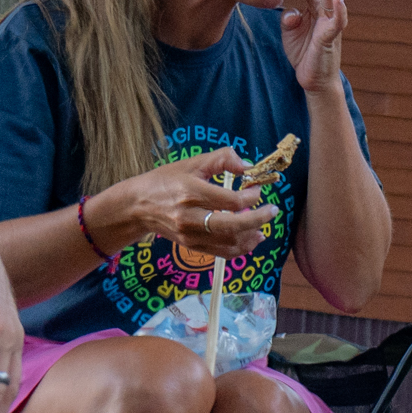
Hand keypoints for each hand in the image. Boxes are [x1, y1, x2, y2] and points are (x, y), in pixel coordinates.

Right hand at [87, 154, 269, 270]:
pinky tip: (252, 237)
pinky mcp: (192, 247)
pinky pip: (223, 253)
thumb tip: (248, 167)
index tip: (257, 188)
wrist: (138, 206)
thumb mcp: (192, 163)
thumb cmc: (166, 181)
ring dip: (252, 234)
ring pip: (230, 242)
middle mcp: (190, 217)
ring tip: (263, 224)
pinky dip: (241, 248)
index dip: (251, 196)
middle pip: (233, 225)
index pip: (231, 200)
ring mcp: (190, 235)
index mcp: (190, 192)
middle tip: (273, 210)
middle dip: (259, 218)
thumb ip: (222, 159)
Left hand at [278, 0, 352, 94]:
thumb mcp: (290, 32)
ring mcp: (329, 23)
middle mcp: (324, 11)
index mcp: (313, 6)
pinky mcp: (330, 38)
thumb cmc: (304, 53)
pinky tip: (338, 0)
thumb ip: (288, 18)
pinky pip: (336, 23)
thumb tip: (291, 12)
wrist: (313, 80)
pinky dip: (339, 11)